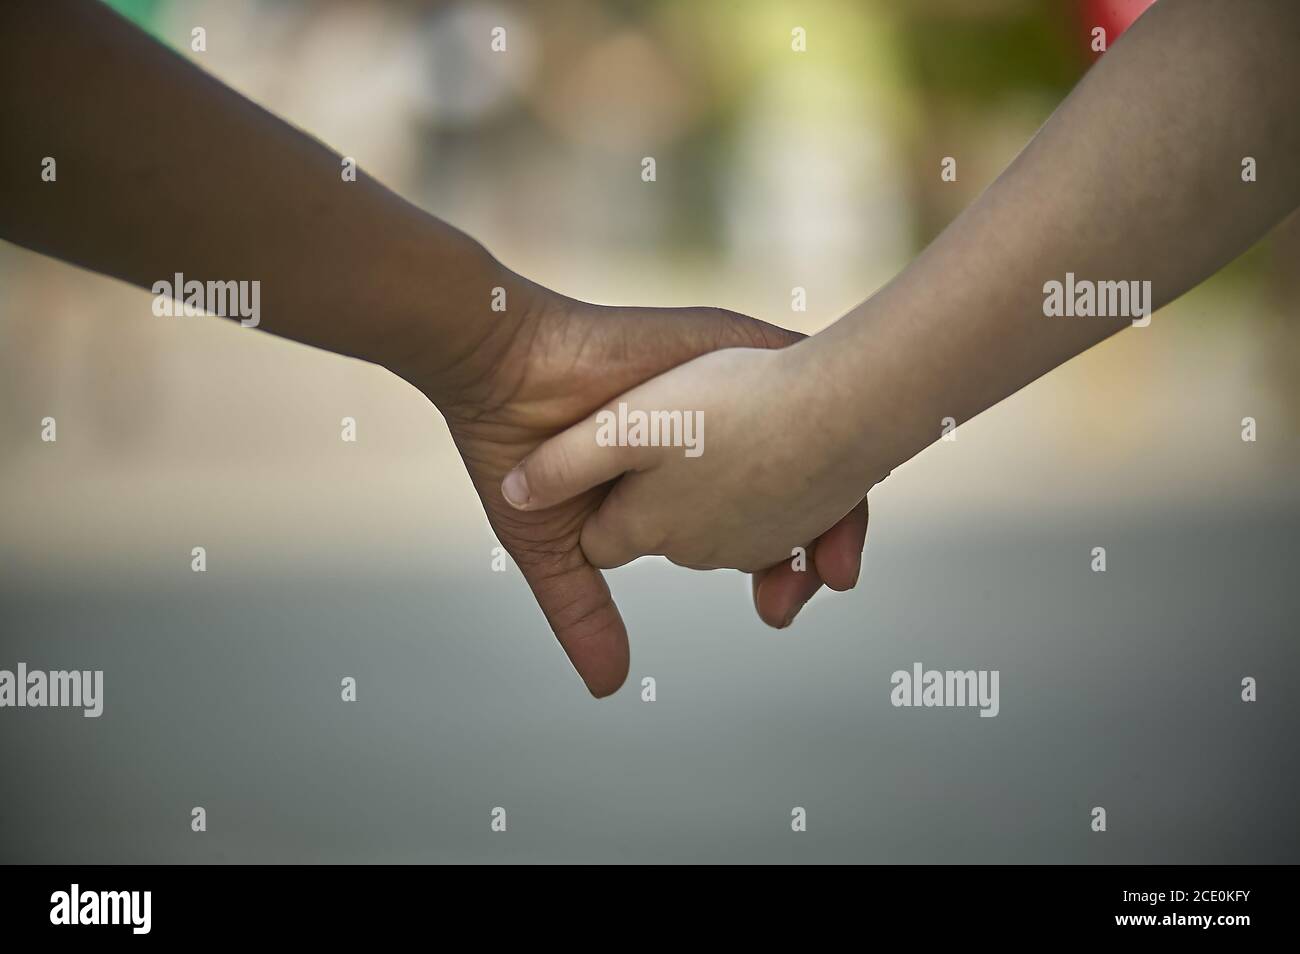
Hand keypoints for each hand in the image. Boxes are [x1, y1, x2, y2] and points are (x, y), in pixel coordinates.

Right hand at [393, 279, 867, 696]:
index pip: (765, 530)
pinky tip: (844, 453)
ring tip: (834, 540)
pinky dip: (838, 403)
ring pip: (818, 435)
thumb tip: (609, 687)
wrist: (502, 371)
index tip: (785, 605)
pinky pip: (802, 367)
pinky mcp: (726, 343)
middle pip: (806, 489)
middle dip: (823, 536)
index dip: (789, 568)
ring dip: (843, 487)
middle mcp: (716, 434)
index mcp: (686, 481)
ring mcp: (726, 386)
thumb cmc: (521, 459)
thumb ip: (584, 612)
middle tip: (824, 578)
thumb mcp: (555, 548)